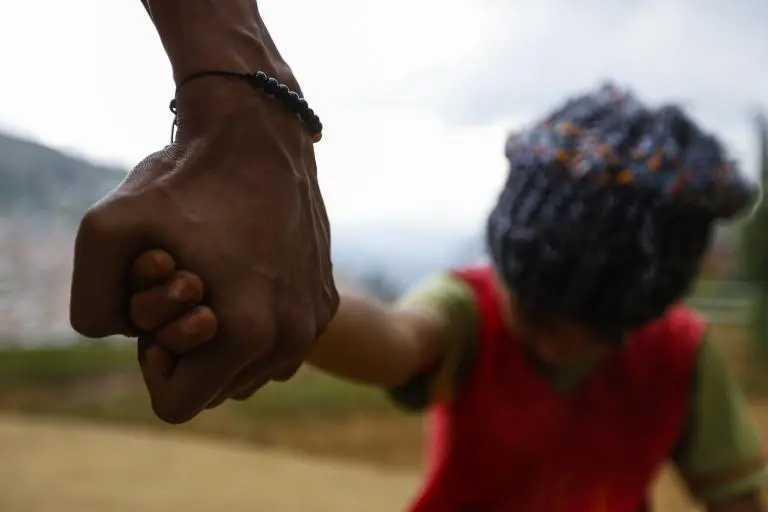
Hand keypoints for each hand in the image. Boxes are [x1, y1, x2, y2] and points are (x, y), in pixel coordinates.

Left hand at [69, 77, 337, 423]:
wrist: (261, 132)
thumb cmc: (185, 178)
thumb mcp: (104, 230)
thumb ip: (91, 306)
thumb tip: (120, 334)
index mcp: (247, 335)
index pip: (179, 404)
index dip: (155, 362)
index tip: (162, 306)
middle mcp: (290, 339)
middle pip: (217, 389)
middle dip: (192, 351)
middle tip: (188, 287)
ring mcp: (314, 321)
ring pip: (251, 370)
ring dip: (226, 340)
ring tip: (218, 279)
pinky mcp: (327, 300)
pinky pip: (281, 342)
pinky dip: (257, 322)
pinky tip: (247, 271)